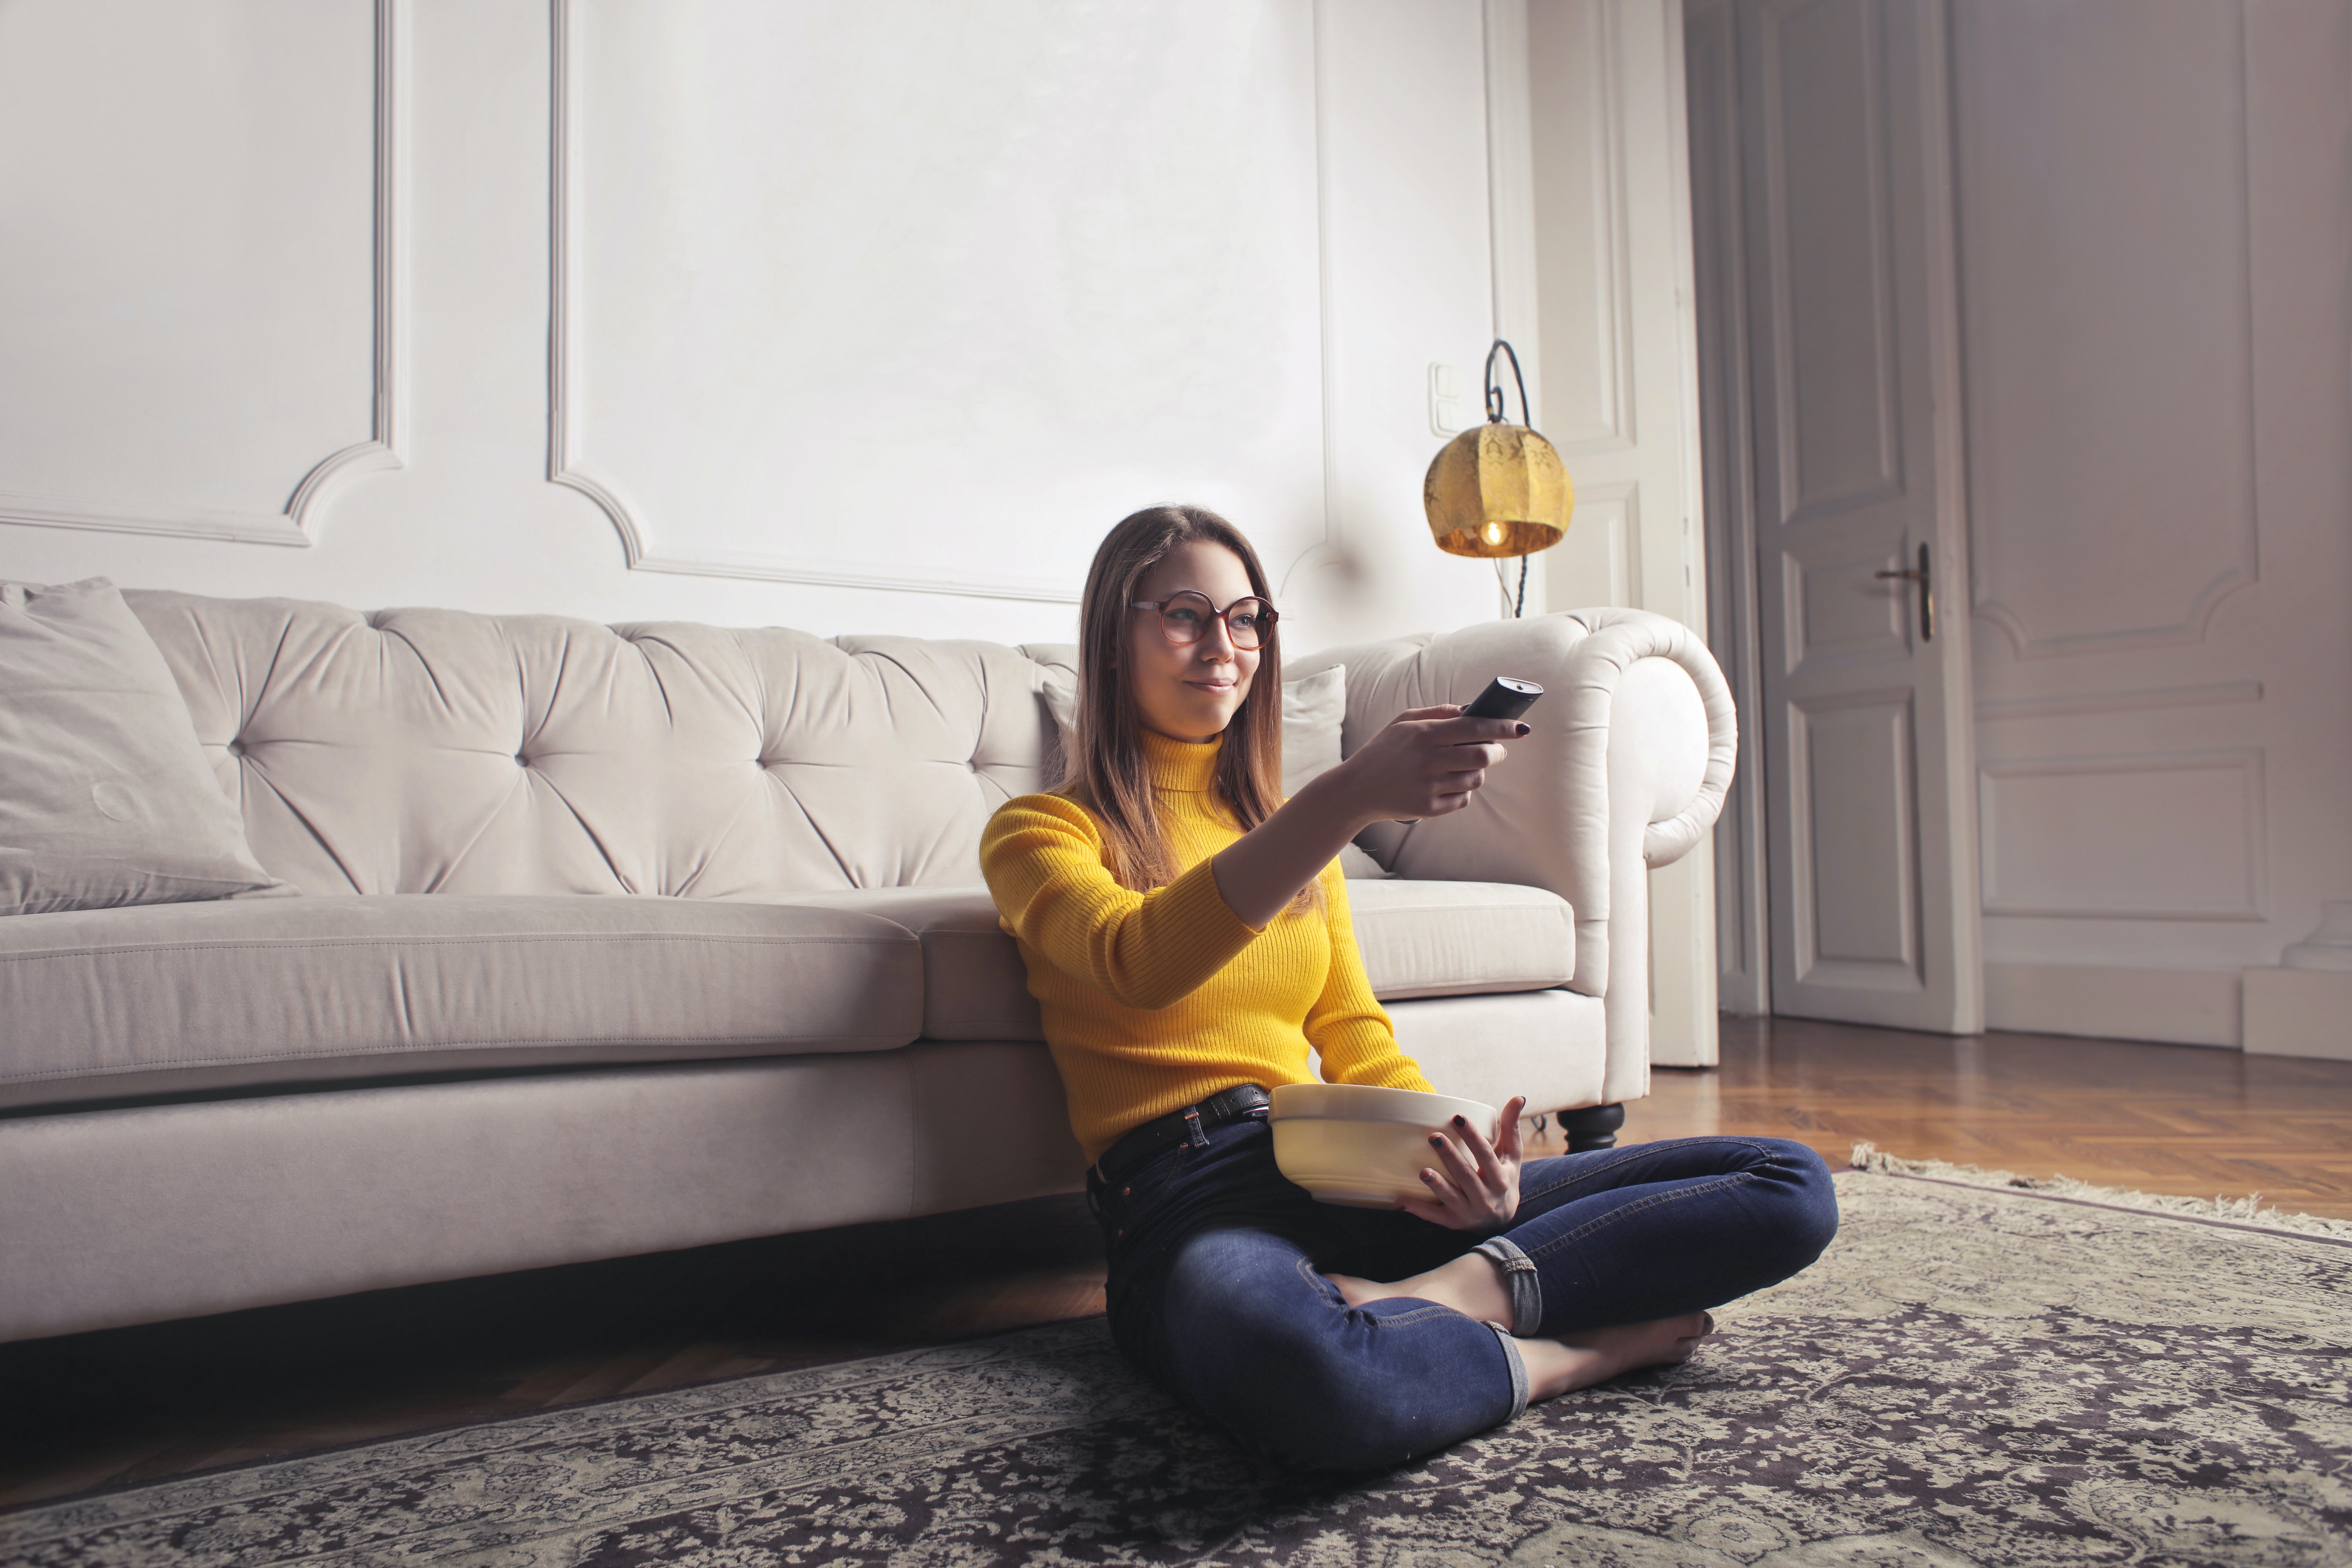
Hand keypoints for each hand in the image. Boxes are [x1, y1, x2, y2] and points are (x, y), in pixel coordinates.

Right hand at [1322, 706, 1526, 825]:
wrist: (1356, 789)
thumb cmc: (1384, 751)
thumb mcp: (1404, 722)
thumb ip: (1438, 712)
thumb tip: (1472, 710)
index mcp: (1424, 734)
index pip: (1474, 727)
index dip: (1502, 727)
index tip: (1520, 727)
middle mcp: (1428, 760)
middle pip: (1482, 756)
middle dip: (1498, 752)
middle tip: (1497, 750)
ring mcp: (1429, 787)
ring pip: (1476, 779)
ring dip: (1479, 772)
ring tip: (1465, 767)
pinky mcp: (1428, 809)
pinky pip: (1463, 799)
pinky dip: (1463, 791)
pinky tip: (1448, 784)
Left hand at [1397, 1095, 1526, 1230]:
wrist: (1504, 1219)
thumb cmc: (1505, 1178)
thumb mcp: (1511, 1155)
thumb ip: (1511, 1127)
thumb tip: (1518, 1097)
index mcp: (1500, 1178)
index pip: (1486, 1155)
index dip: (1472, 1137)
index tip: (1457, 1117)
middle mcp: (1487, 1198)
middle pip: (1466, 1175)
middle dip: (1450, 1156)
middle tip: (1433, 1136)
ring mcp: (1470, 1213)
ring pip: (1451, 1198)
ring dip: (1437, 1185)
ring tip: (1422, 1171)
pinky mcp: (1455, 1223)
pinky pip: (1436, 1217)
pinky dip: (1418, 1210)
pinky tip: (1400, 1201)